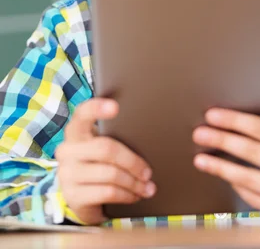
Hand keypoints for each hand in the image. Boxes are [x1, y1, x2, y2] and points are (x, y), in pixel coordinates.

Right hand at [56, 98, 155, 224]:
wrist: (80, 197)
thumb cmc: (97, 163)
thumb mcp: (100, 147)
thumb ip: (113, 137)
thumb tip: (146, 138)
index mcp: (76, 131)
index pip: (82, 114)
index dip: (97, 108)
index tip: (115, 107)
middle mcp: (67, 150)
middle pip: (106, 148)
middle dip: (132, 162)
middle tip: (148, 172)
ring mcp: (67, 173)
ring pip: (110, 173)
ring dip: (133, 182)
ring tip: (146, 187)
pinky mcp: (72, 195)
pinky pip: (107, 192)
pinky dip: (126, 195)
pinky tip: (134, 195)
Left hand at [193, 71, 259, 216]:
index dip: (235, 121)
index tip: (213, 115)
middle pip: (251, 153)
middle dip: (222, 142)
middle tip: (199, 134)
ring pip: (250, 180)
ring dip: (222, 169)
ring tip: (201, 160)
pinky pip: (259, 200)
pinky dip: (240, 190)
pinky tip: (225, 178)